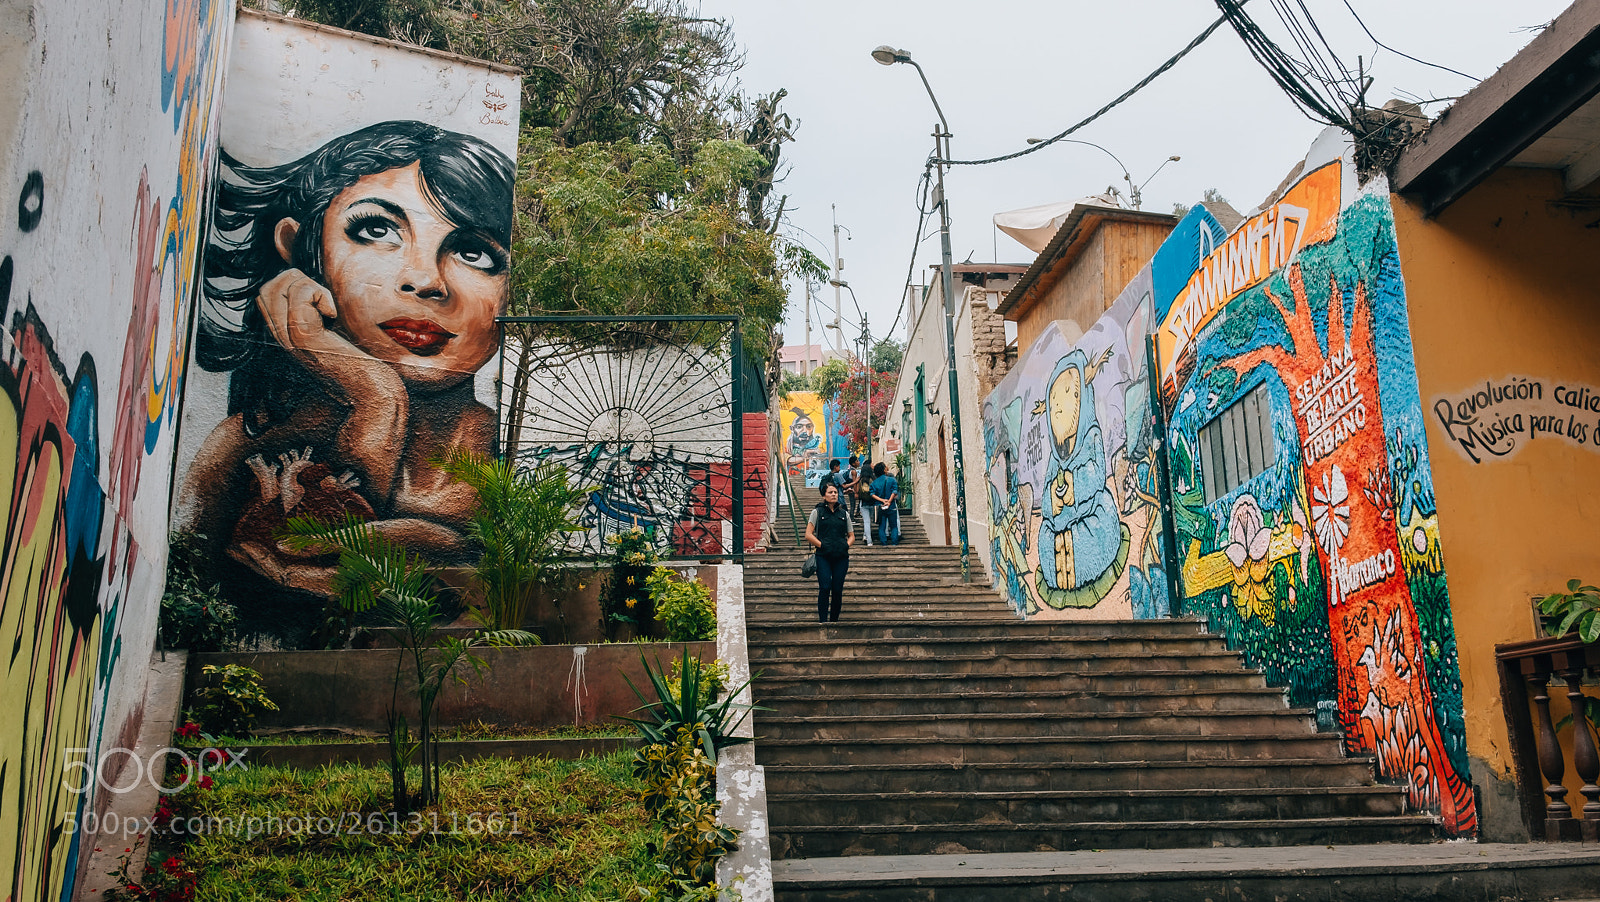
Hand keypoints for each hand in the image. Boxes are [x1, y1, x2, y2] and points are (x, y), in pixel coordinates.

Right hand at [257, 268, 400, 400]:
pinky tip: (334, 317)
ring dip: (310, 287)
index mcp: (284, 335)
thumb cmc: (359, 360)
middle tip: (324, 302)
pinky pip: (300, 296)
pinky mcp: (305, 337)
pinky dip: (321, 296)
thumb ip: (312, 310)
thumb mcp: (329, 330)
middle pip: (266, 289)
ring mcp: (290, 338)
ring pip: (280, 288)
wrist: (372, 390)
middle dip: (296, 281)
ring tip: (329, 310)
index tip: (319, 301)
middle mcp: (281, 338)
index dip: (291, 284)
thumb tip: (304, 280)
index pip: (264, 294)